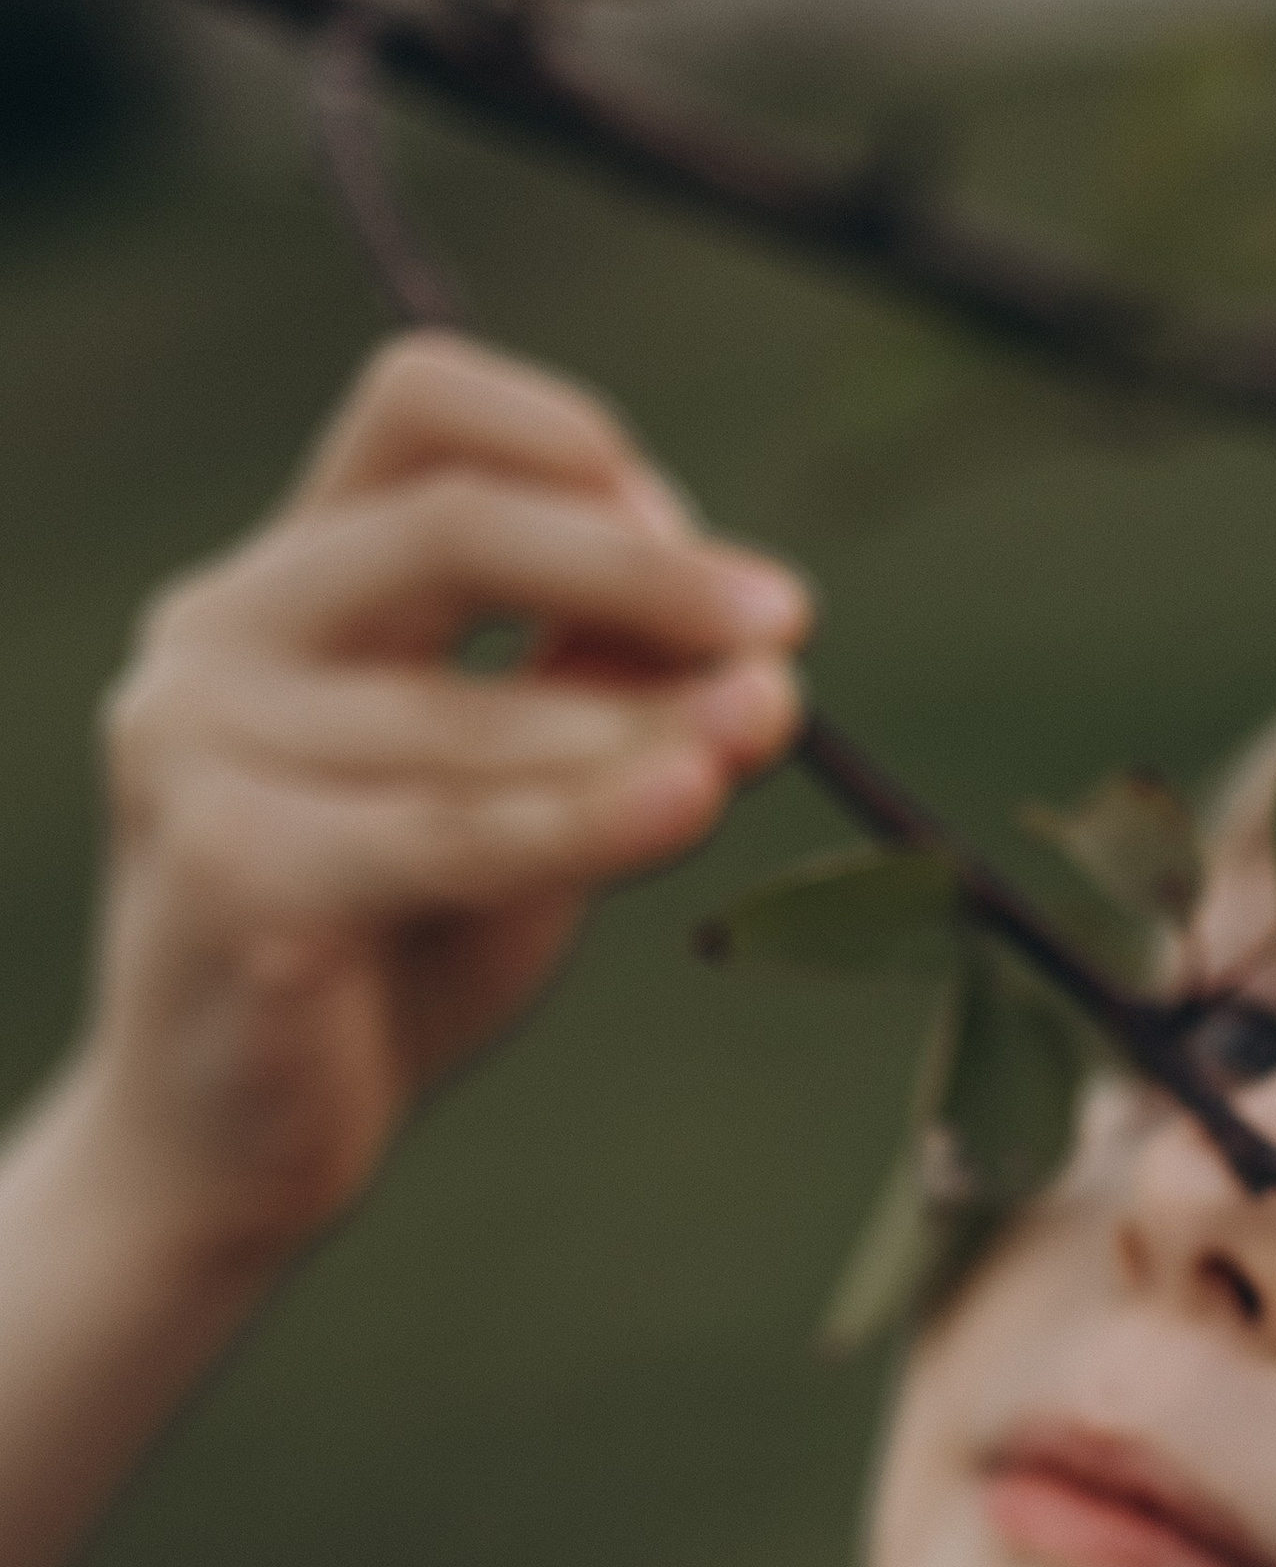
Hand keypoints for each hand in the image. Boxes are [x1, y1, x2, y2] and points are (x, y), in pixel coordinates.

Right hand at [79, 327, 811, 1276]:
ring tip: (761, 734)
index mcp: (283, 583)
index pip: (420, 410)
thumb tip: (753, 631)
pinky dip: (584, 817)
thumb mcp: (508, 799)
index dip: (574, 448)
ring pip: (472, 708)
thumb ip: (593, 700)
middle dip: (641, 570)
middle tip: (785, 621)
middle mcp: (217, 634)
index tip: (712, 562)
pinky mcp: (228, 870)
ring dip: (639, 723)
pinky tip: (689, 803)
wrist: (228, 1156)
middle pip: (454, 523)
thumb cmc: (382, 965)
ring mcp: (200, 745)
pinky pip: (450, 833)